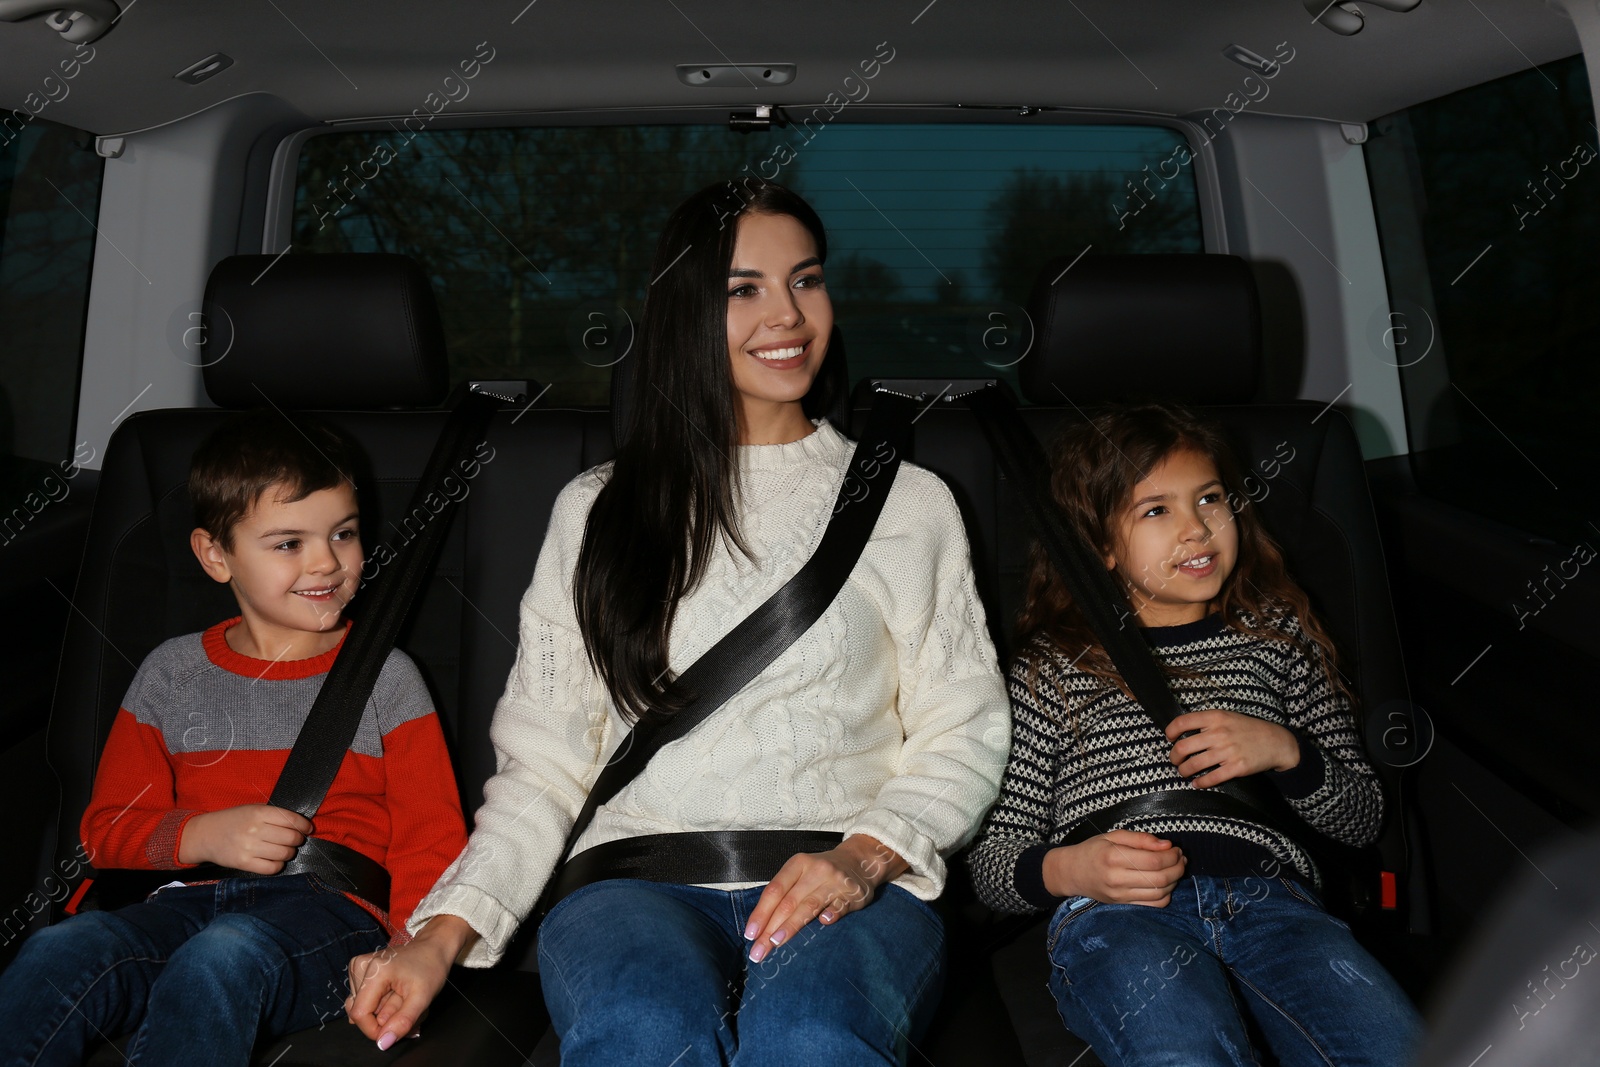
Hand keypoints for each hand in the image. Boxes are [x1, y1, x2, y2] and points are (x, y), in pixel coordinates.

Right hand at [176, 804, 311, 871]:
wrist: (206, 835)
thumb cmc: (234, 821)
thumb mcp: (253, 809)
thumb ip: (274, 816)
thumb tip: (301, 825)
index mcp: (259, 813)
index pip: (291, 819)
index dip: (304, 826)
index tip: (307, 829)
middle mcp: (255, 829)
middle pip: (291, 838)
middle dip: (298, 840)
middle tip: (295, 840)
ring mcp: (249, 847)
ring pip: (284, 853)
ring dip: (289, 853)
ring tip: (285, 850)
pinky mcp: (244, 863)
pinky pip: (272, 868)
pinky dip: (278, 865)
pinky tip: (274, 860)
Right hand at [346, 915, 476, 1048]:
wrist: (433, 946)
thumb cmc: (431, 967)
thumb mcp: (423, 997)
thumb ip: (402, 1021)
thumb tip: (383, 1042)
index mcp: (375, 970)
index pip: (359, 1014)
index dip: (374, 1029)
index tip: (393, 1031)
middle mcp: (361, 966)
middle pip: (361, 1010)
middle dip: (383, 1019)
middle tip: (407, 1010)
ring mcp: (359, 966)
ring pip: (363, 1006)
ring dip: (383, 1011)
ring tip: (404, 1000)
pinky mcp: (361, 969)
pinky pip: (364, 998)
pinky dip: (380, 1003)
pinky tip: (396, 995)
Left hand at [743, 834, 907, 961]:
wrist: (861, 860)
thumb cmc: (822, 872)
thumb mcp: (802, 872)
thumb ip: (784, 894)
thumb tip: (761, 927)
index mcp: (798, 864)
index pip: (774, 890)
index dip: (761, 913)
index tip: (750, 934)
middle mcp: (815, 870)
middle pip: (788, 902)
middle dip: (770, 929)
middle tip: (759, 951)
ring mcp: (835, 881)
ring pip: (809, 906)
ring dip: (791, 926)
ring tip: (775, 943)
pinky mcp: (853, 893)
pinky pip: (840, 906)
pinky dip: (831, 914)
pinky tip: (823, 924)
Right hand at [1042, 830, 1185, 905]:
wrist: (1072, 872)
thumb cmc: (1093, 850)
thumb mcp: (1113, 836)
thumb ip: (1141, 839)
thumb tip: (1167, 845)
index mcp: (1113, 857)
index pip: (1153, 860)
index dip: (1172, 855)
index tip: (1176, 849)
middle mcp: (1117, 878)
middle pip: (1160, 878)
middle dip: (1178, 868)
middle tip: (1181, 859)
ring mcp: (1120, 895)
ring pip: (1160, 893)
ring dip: (1175, 881)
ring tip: (1176, 869)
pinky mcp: (1123, 905)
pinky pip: (1153, 905)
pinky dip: (1166, 895)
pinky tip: (1166, 884)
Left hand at [1165, 709, 1299, 786]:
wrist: (1276, 741)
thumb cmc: (1248, 729)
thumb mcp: (1227, 717)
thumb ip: (1207, 722)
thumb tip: (1182, 731)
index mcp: (1215, 717)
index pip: (1182, 722)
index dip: (1170, 731)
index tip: (1170, 738)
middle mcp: (1219, 733)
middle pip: (1183, 747)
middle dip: (1174, 756)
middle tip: (1175, 760)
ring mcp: (1228, 751)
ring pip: (1194, 765)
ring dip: (1184, 771)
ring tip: (1184, 772)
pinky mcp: (1236, 767)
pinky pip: (1211, 778)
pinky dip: (1200, 783)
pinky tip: (1197, 784)